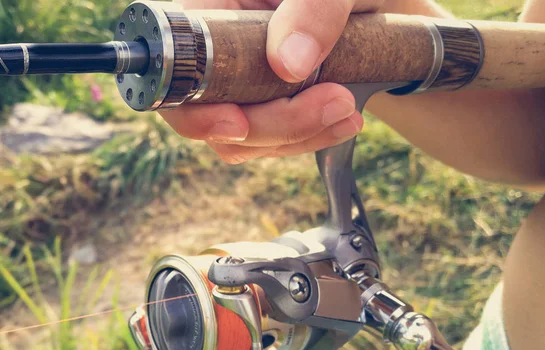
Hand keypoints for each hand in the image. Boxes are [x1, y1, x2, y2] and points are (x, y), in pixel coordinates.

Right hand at [160, 0, 384, 163]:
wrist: (368, 4)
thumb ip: (314, 10)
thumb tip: (289, 65)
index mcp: (210, 10)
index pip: (176, 68)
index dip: (195, 109)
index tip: (239, 124)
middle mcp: (214, 51)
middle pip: (208, 115)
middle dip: (269, 127)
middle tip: (335, 103)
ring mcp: (235, 83)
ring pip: (241, 138)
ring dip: (295, 137)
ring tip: (348, 110)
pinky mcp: (262, 105)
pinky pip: (270, 142)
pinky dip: (308, 138)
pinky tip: (344, 121)